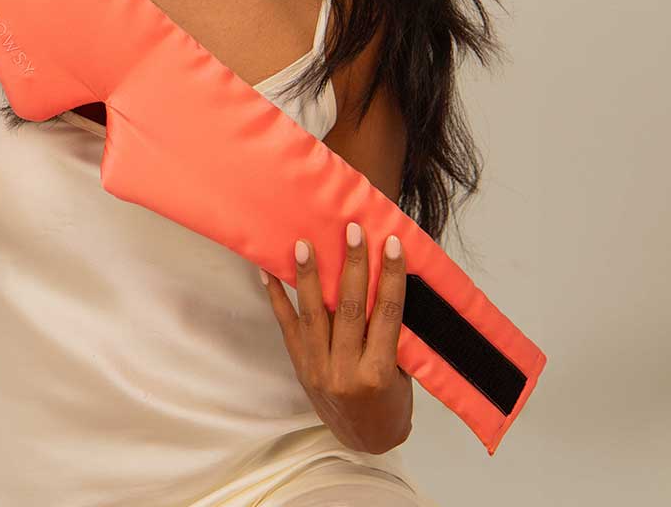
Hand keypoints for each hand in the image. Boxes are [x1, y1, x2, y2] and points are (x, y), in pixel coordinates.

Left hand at [260, 224, 412, 454]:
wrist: (364, 440)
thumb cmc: (391, 401)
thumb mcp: (401, 372)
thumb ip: (392, 333)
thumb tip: (389, 278)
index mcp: (377, 372)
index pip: (386, 313)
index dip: (390, 276)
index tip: (392, 243)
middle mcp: (344, 370)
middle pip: (349, 308)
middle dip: (352, 266)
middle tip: (352, 231)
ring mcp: (317, 367)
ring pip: (313, 314)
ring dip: (308, 276)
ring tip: (304, 243)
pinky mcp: (299, 364)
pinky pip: (286, 325)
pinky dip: (277, 296)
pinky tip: (269, 270)